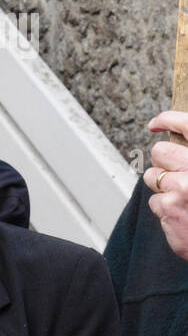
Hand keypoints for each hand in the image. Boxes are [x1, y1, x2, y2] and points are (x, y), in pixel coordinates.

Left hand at [145, 111, 187, 261]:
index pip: (187, 125)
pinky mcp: (169, 206)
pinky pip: (154, 200)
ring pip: (152, 175)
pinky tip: (183, 215)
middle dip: (164, 163)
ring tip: (184, 197)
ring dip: (162, 185)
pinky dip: (164, 208)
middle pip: (160, 151)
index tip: (155, 123)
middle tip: (178, 176)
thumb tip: (177, 143)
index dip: (168, 119)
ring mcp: (183, 186)